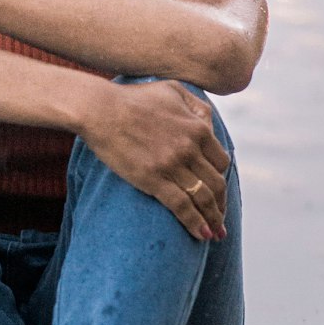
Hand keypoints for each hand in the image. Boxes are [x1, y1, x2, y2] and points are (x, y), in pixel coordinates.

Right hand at [78, 80, 230, 240]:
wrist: (101, 109)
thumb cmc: (134, 98)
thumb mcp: (173, 90)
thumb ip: (197, 106)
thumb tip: (210, 124)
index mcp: (198, 128)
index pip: (221, 162)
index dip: (222, 179)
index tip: (218, 191)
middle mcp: (190, 148)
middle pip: (216, 183)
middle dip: (221, 204)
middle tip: (220, 218)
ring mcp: (172, 165)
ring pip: (203, 198)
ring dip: (213, 219)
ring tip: (215, 233)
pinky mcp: (153, 179)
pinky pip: (182, 207)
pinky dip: (195, 223)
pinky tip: (201, 234)